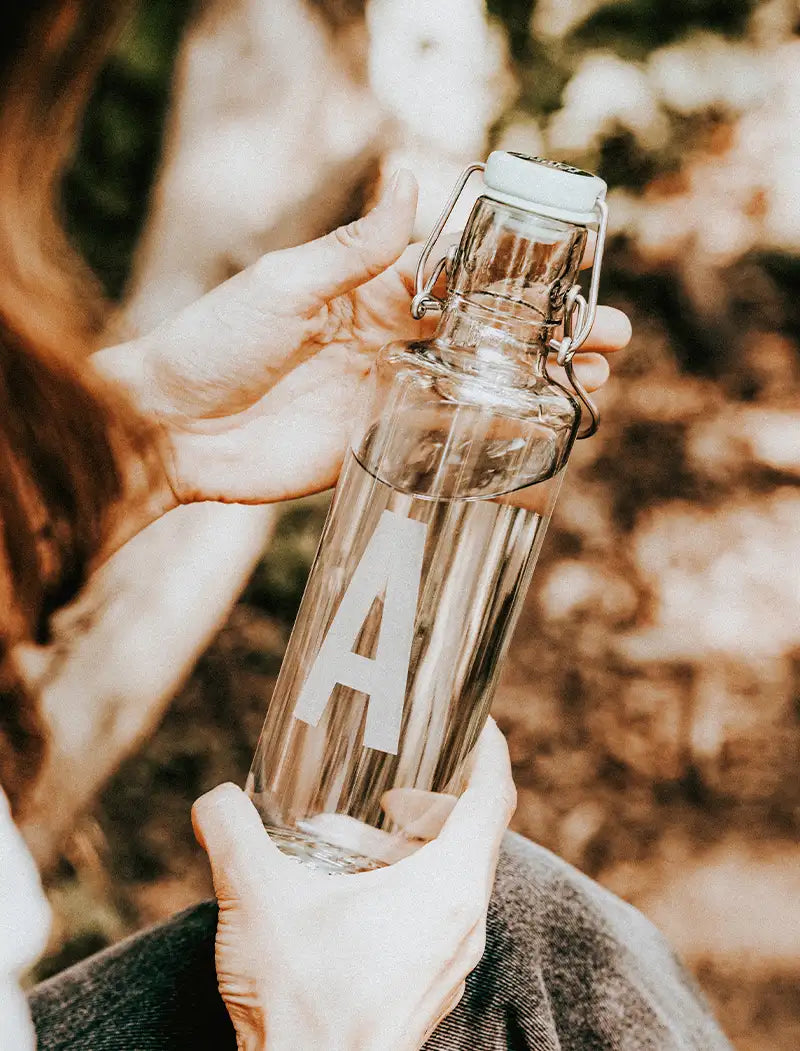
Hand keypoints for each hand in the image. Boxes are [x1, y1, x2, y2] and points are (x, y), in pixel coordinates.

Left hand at [94, 171, 629, 510]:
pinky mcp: (378, 446)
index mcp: (369, 292)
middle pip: (485, 336)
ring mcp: (388, 396)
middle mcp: (388, 343)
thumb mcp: (287, 283)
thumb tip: (411, 174)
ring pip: (477, 386)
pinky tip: (541, 427)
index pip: (461, 280)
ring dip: (537, 383)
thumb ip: (357, 247)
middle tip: (611, 337)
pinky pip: (445, 436)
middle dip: (548, 336)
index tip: (572, 277)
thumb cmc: (214, 343)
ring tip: (596, 381)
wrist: (170, 429)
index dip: (517, 280)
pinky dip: (493, 430)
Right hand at [191, 719, 514, 1050]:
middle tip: (395, 789)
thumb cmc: (301, 999)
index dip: (490, 752)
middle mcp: (464, 923)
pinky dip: (410, 891)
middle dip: (438, 801)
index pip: (494, 799)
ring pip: (456, 882)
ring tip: (361, 842)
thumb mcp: (255, 898)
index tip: (478, 724)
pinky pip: (438, 920)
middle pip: (476, 837)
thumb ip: (230, 831)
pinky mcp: (428, 988)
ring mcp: (450, 961)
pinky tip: (352, 899)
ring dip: (418, 849)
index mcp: (448, 887)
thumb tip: (213, 800)